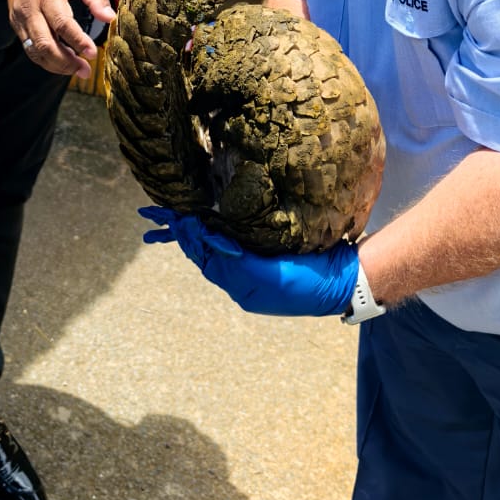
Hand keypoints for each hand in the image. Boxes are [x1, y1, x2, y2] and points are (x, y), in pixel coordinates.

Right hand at [6, 0, 112, 77]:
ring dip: (56, 65)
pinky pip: (30, 49)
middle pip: (45, 44)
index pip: (62, 23)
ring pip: (35, 52)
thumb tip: (110, 18)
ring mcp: (19, 19)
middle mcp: (29, 9)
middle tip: (86, 70)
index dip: (78, 41)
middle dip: (66, 62)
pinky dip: (46, 59)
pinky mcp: (15, 25)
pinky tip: (63, 61)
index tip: (93, 53)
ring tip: (77, 69)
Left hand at [139, 206, 358, 316]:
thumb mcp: (264, 276)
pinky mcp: (269, 252)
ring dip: (196, 231)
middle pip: (205, 252)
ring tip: (175, 217)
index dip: (188, 236)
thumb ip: (233, 261)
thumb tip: (205, 241)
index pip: (204, 257)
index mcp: (239, 285)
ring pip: (217, 245)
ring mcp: (256, 264)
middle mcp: (243, 276)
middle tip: (157, 214)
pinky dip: (218, 230)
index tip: (173, 215)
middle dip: (181, 234)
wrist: (341, 281)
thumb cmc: (304, 281)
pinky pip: (235, 239)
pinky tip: (213, 219)